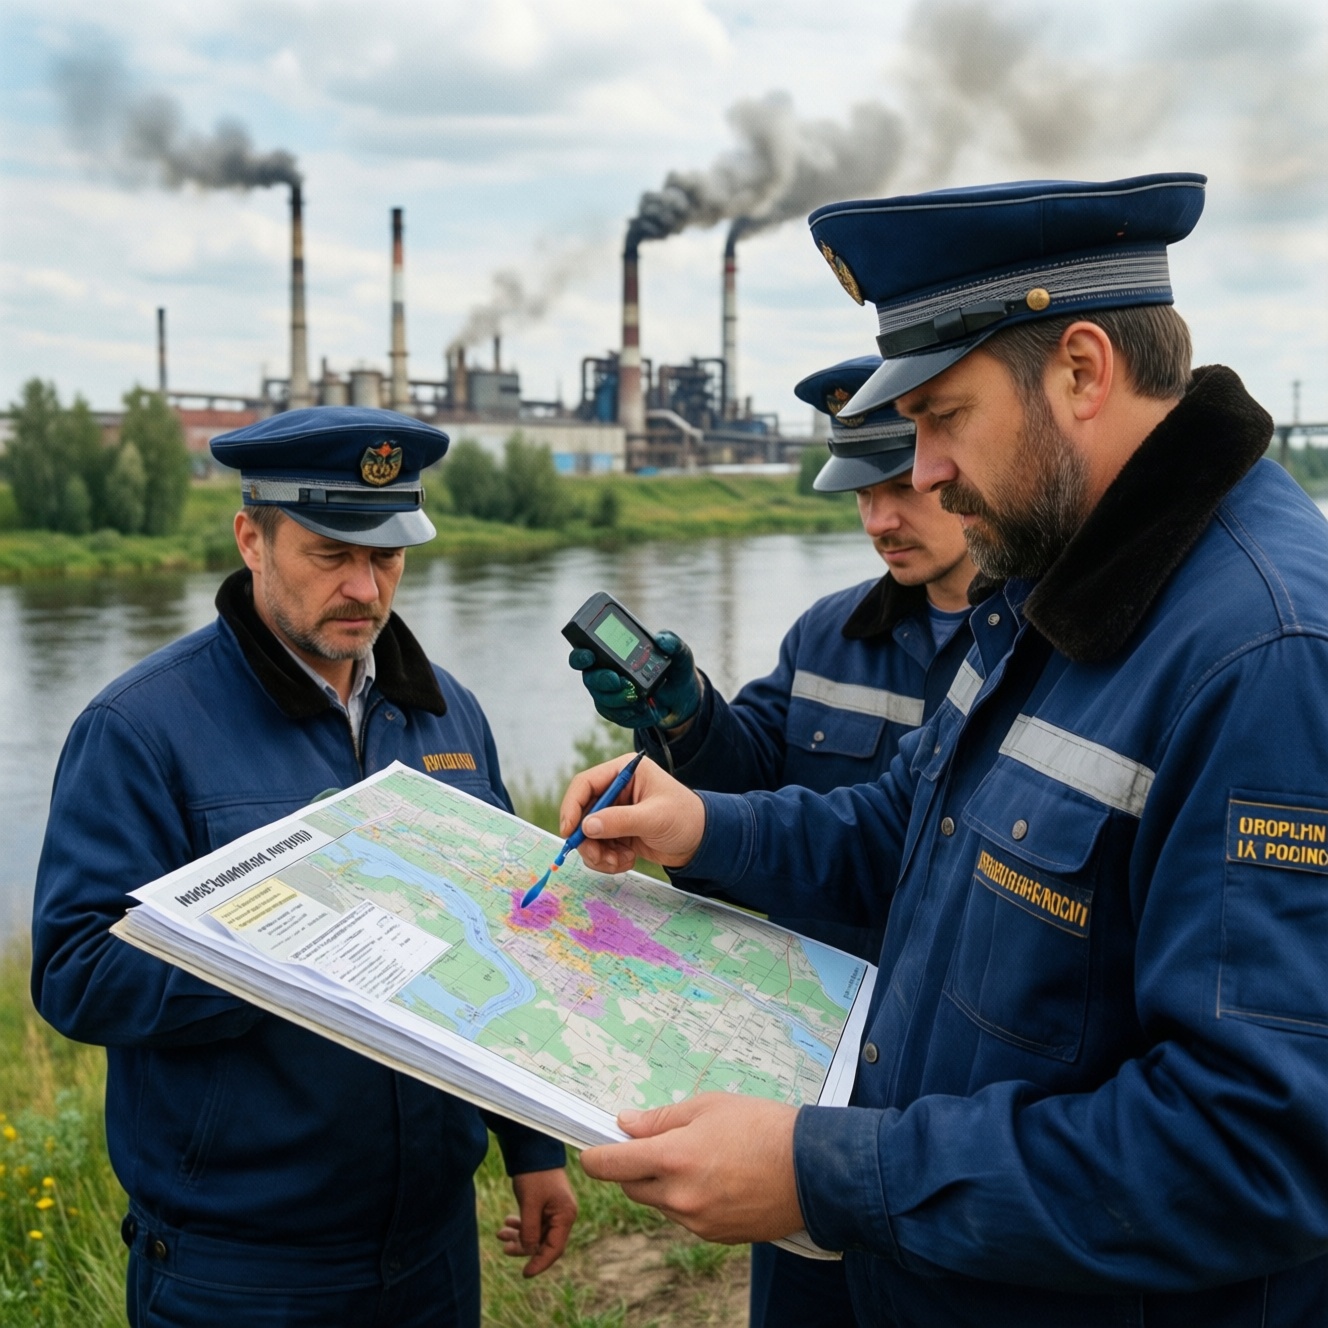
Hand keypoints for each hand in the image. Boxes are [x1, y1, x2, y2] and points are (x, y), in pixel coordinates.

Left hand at [496, 1167, 578, 1276]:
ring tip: (501, 1234)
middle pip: (545, 1242)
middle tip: (505, 1249)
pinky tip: (506, 1222)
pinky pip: (533, 1222)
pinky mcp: (545, 1204)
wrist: (532, 1149)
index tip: (525, 1273)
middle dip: (525, 1247)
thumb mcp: (530, 1204)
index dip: (539, 1263)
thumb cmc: (534, 1175)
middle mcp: (563, 1215)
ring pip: (536, 1233)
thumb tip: (529, 1252)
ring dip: (519, 1236)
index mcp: (565, 1215)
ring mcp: (554, 1210)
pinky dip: (520, 1225)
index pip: (555, 1248)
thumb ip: (530, 1230)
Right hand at [560, 753, 705, 872]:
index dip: (572, 806)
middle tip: (599, 858)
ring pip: (588, 834)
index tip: (569, 832)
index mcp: (625, 772)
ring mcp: (616, 812)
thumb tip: (587, 826)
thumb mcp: (653, 818)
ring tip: (620, 862)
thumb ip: (620, 821)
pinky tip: (628, 861)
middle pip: (582, 812)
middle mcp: (617, 789)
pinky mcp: (618, 832)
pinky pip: (599, 847)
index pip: (585, 783)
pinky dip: (608, 859)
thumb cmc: (685, 819)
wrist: (703, 842)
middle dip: (587, 839)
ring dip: (598, 853)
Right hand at [569, 631, 702, 731]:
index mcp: (611, 652)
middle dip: (602, 680)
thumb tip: (662, 640)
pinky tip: (646, 709)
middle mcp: (604, 672)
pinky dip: (632, 714)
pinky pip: (617, 716)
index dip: (580, 655)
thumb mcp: (679, 653)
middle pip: (589, 678)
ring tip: (640, 698)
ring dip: (619, 700)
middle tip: (618, 680)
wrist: (682, 697)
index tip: (589, 656)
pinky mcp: (617, 712)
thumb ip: (673, 642)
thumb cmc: (674, 668)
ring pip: (602, 700)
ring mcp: (609, 694)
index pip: (584, 652)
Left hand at [580, 1094, 802, 1244]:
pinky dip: (689, 1200)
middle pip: (631, 1187)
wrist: (813, 1170)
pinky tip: (717, 1179)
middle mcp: (679, 1197)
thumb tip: (625, 1125)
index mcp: (672, 1158)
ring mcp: (697, 1222)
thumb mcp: (709, 1106)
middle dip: (634, 1167)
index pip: (610, 1165)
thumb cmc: (762, 1126)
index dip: (595, 1156)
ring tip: (700, 1159)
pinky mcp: (715, 1236)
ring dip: (664, 1185)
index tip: (593, 1148)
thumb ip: (661, 1119)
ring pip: (659, 1204)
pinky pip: (686, 1218)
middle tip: (658, 1144)